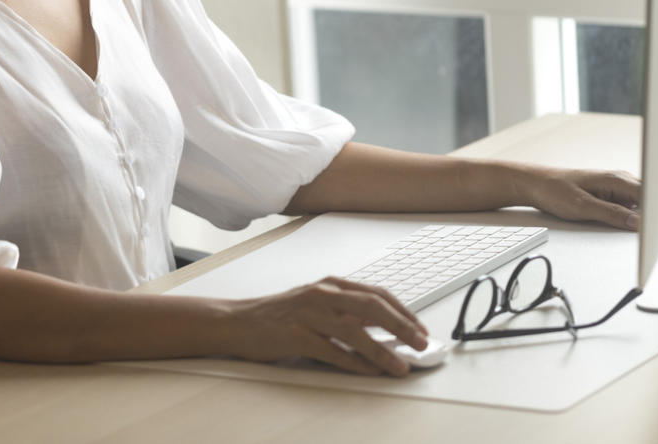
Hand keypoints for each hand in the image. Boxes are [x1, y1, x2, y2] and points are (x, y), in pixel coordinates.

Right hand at [221, 277, 427, 376]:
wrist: (237, 321)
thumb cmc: (278, 315)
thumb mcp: (314, 304)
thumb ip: (344, 311)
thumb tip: (380, 329)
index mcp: (329, 284)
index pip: (376, 294)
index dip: (402, 311)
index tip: (419, 328)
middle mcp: (321, 294)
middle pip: (372, 307)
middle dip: (402, 326)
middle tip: (420, 344)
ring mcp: (309, 314)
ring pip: (356, 331)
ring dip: (383, 351)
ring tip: (400, 366)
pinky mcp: (297, 336)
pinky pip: (333, 352)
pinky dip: (356, 364)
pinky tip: (370, 371)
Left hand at [518, 164, 657, 229]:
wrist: (535, 181)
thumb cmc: (555, 191)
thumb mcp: (581, 207)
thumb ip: (612, 215)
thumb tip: (639, 223)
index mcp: (618, 181)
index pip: (656, 198)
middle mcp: (623, 180)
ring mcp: (622, 184)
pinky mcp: (617, 190)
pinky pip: (651, 196)